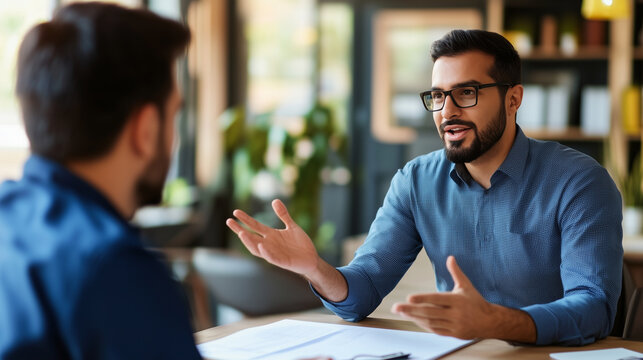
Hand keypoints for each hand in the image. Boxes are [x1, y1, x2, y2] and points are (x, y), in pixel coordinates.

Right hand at [226, 199, 319, 276]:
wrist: (312, 259)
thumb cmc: (300, 244)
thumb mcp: (292, 226)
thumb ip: (283, 215)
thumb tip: (274, 200)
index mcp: (271, 235)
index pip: (254, 226)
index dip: (245, 219)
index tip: (235, 212)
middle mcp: (269, 244)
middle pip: (251, 237)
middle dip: (240, 230)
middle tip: (229, 221)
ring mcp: (274, 253)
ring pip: (257, 249)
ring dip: (249, 242)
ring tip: (241, 233)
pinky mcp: (283, 262)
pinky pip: (272, 258)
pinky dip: (266, 253)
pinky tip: (261, 246)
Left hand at [391, 256, 535, 341]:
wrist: (490, 322)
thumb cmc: (476, 301)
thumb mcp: (466, 285)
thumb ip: (456, 272)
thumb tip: (450, 257)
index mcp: (458, 300)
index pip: (437, 299)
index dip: (423, 298)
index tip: (409, 297)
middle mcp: (456, 314)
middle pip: (430, 312)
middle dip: (411, 310)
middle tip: (396, 307)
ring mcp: (454, 325)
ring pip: (430, 322)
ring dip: (414, 318)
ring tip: (402, 312)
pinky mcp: (453, 334)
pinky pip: (435, 330)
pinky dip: (423, 325)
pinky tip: (414, 319)